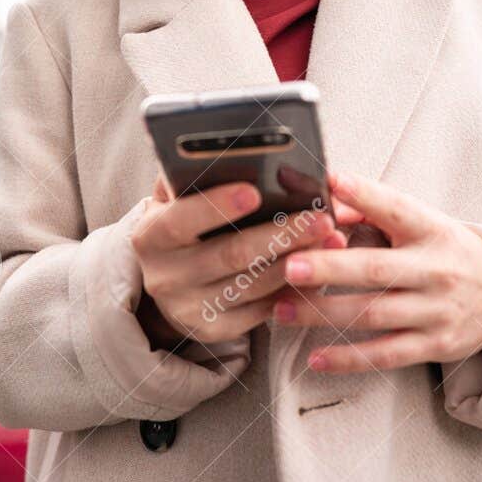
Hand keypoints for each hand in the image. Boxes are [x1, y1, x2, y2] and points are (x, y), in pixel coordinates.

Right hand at [132, 172, 365, 348]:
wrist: (171, 282)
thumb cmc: (182, 226)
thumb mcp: (172, 200)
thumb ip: (188, 176)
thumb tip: (227, 150)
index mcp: (150, 236)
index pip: (181, 220)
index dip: (217, 205)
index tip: (254, 190)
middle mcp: (165, 277)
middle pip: (231, 254)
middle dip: (281, 235)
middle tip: (320, 218)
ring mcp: (189, 308)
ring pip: (254, 285)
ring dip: (298, 262)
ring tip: (330, 240)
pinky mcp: (215, 330)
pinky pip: (263, 311)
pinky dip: (295, 291)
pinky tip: (320, 271)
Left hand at [271, 169, 481, 372]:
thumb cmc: (450, 253)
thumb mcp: (425, 225)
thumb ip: (375, 212)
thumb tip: (327, 200)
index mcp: (432, 230)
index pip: (397, 209)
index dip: (365, 195)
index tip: (332, 182)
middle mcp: (435, 270)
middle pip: (376, 270)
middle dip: (330, 267)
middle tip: (289, 266)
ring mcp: (436, 310)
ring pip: (373, 314)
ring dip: (323, 314)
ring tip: (282, 311)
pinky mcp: (436, 345)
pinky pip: (386, 354)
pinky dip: (349, 358)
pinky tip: (315, 358)